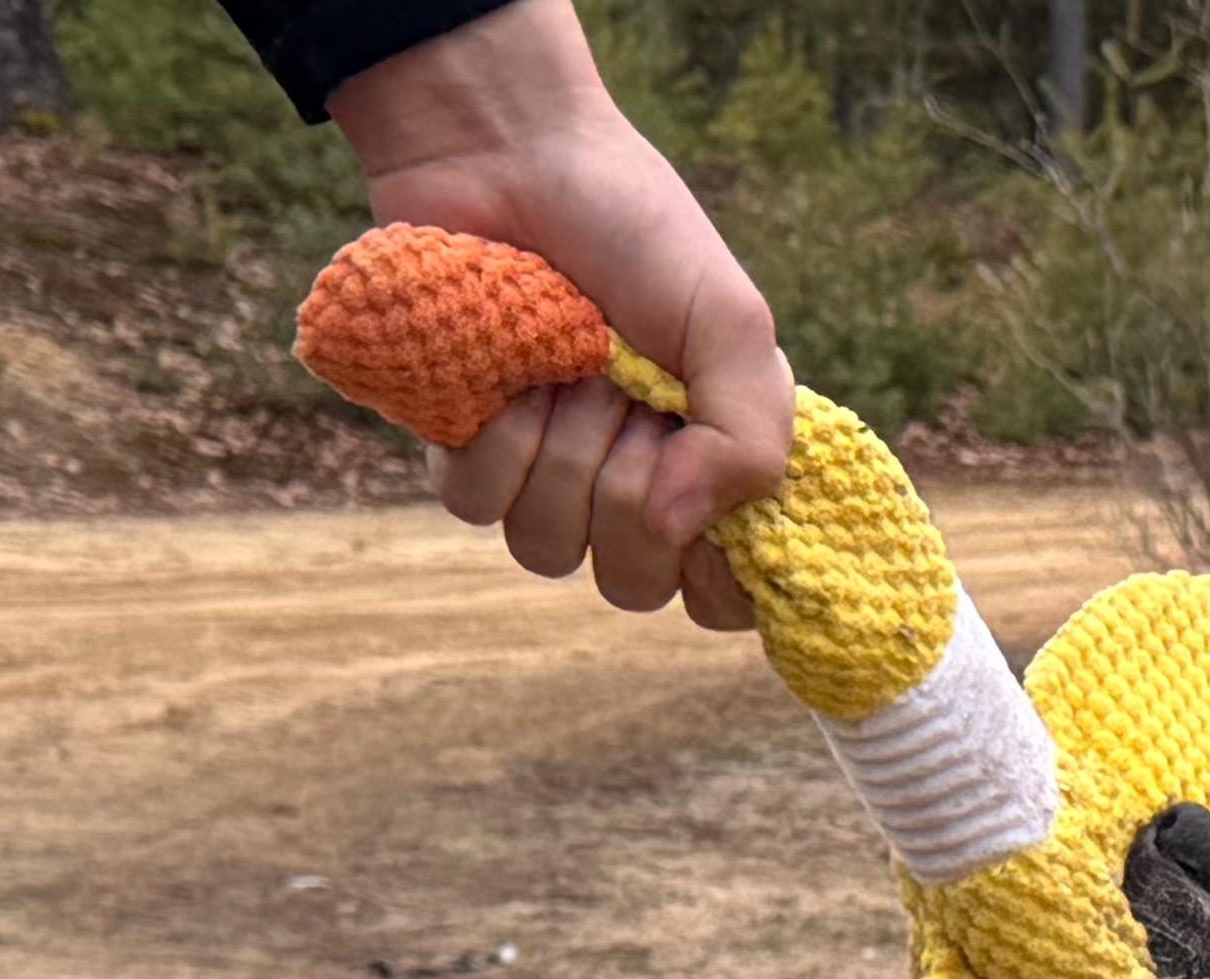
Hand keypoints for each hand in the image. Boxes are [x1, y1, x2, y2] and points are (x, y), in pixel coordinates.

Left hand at [332, 0, 783, 631]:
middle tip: (626, 391)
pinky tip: (505, 371)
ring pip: (544, 549)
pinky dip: (490, 436)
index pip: (718, 597)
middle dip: (627, 487)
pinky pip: (473, 503)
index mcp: (708, 471)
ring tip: (565, 369)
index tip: (711, 520)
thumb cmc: (634, 227)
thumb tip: (677, 534)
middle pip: (629, 582)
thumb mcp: (731, 324)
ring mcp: (545, 471)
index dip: (714, 578)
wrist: (510, 151)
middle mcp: (631, 486)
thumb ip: (746, 440)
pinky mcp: (464, 443)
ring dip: (557, 454)